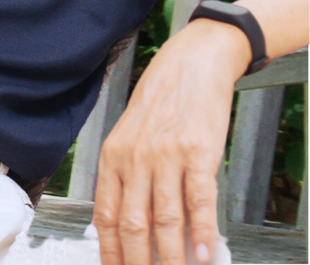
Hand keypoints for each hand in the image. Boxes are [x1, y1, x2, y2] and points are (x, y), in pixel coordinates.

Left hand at [91, 20, 244, 264]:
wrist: (192, 65)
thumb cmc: (162, 104)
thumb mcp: (132, 137)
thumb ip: (128, 177)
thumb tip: (131, 223)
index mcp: (113, 158)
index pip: (106, 216)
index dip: (111, 251)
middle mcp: (134, 159)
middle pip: (132, 224)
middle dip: (137, 262)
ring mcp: (166, 156)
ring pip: (165, 220)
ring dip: (170, 257)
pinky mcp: (198, 153)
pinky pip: (198, 200)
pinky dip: (202, 232)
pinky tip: (205, 255)